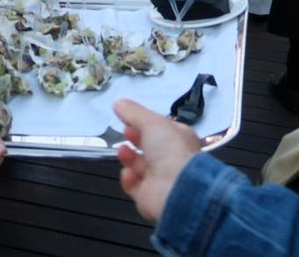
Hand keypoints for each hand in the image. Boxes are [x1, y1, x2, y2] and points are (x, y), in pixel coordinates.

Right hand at [114, 98, 200, 221]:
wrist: (175, 190)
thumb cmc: (170, 151)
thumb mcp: (152, 122)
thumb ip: (134, 113)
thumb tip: (118, 103)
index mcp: (180, 139)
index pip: (162, 129)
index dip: (146, 123)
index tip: (130, 119)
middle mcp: (172, 159)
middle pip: (149, 147)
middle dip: (136, 138)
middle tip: (125, 131)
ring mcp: (161, 179)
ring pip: (140, 165)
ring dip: (129, 157)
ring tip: (122, 150)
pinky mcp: (149, 196)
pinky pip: (135, 186)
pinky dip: (129, 179)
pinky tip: (128, 173)